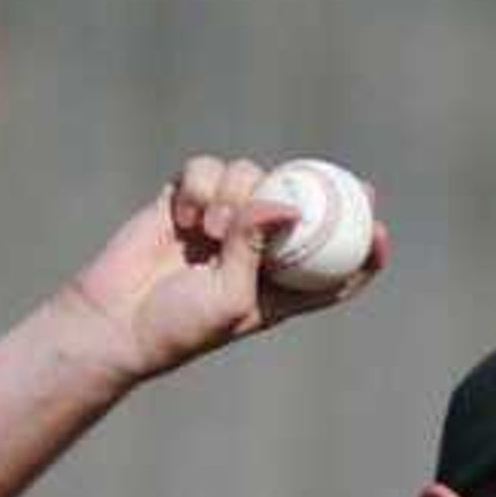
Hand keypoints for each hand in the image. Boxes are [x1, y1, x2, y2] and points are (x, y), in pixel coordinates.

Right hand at [51, 155, 390, 384]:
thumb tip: (285, 201)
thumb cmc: (178, 327)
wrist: (116, 319)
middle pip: (299, 204)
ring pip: (251, 176)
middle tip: (336, 182)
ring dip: (235, 192)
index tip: (379, 231)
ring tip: (210, 227)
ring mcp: (222, 220)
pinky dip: (200, 184)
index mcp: (277, 289)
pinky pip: (207, 169)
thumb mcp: (230, 299)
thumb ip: (257, 249)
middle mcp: (255, 251)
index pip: (330, 269)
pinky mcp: (188, 198)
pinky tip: (185, 214)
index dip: (359, 251)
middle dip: (316, 190)